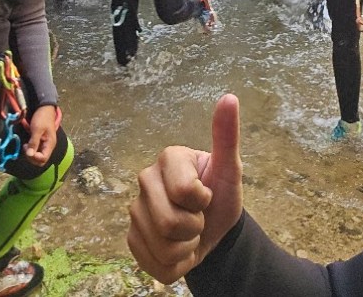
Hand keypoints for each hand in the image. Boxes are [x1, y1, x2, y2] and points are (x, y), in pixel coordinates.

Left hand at [24, 105, 57, 165]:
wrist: (45, 108)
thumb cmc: (42, 117)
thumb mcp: (37, 129)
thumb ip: (34, 142)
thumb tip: (29, 154)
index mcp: (50, 144)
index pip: (43, 158)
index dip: (34, 157)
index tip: (27, 149)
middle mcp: (48, 146)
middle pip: (41, 160)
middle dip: (32, 158)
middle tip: (26, 148)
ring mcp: (45, 145)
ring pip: (38, 157)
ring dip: (31, 154)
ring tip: (26, 145)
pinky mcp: (41, 142)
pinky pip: (36, 151)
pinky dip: (31, 151)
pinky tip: (27, 144)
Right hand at [128, 94, 242, 283]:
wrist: (214, 230)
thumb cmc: (221, 194)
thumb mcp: (230, 168)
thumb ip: (227, 136)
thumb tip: (229, 98)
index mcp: (167, 158)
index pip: (185, 191)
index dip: (203, 200)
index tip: (207, 194)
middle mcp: (145, 180)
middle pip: (169, 223)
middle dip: (195, 228)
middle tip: (199, 217)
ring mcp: (135, 211)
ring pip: (162, 247)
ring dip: (186, 247)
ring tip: (190, 232)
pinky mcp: (132, 239)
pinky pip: (155, 264)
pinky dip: (175, 264)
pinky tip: (178, 247)